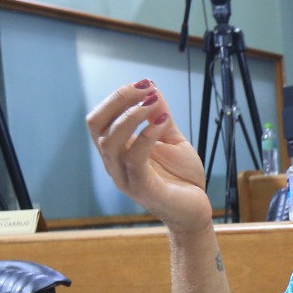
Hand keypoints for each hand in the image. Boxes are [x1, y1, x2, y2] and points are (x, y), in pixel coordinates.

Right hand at [86, 81, 211, 233]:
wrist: (196, 210)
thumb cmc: (180, 177)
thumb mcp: (170, 138)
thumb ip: (159, 115)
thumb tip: (151, 87)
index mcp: (116, 151)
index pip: (100, 119)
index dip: (117, 97)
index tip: (144, 83)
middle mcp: (114, 164)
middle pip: (96, 126)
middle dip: (119, 100)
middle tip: (145, 88)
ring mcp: (125, 178)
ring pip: (110, 142)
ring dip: (131, 116)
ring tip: (153, 102)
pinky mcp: (142, 189)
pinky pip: (135, 159)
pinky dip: (147, 135)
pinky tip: (163, 121)